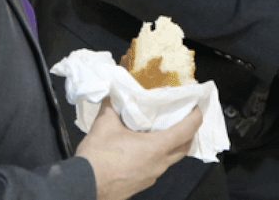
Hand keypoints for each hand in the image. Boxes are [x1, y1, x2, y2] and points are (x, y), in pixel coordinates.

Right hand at [75, 101, 202, 199]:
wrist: (82, 186)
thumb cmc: (97, 159)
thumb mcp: (105, 124)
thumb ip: (113, 104)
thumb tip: (113, 92)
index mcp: (156, 148)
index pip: (187, 130)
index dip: (196, 116)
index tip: (196, 107)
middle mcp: (159, 164)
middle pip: (185, 146)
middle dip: (189, 131)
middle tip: (184, 117)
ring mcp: (152, 176)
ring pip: (172, 159)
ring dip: (173, 145)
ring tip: (165, 130)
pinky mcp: (142, 183)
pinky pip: (158, 167)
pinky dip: (159, 155)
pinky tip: (146, 148)